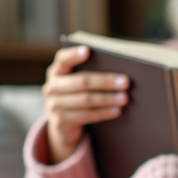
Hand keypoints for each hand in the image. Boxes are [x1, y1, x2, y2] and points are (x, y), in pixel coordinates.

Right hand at [42, 45, 128, 164]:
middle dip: (105, 81)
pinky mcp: (61, 122)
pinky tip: (117, 111)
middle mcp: (52, 87)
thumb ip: (91, 75)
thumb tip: (118, 75)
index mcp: (57, 72)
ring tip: (125, 98)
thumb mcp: (79, 85)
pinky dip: (103, 113)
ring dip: (107, 99)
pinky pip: (86, 115)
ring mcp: (54, 105)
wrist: (64, 127)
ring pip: (85, 100)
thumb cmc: (78, 97)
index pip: (62, 59)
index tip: (88, 50)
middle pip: (81, 81)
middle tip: (125, 82)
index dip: (74, 55)